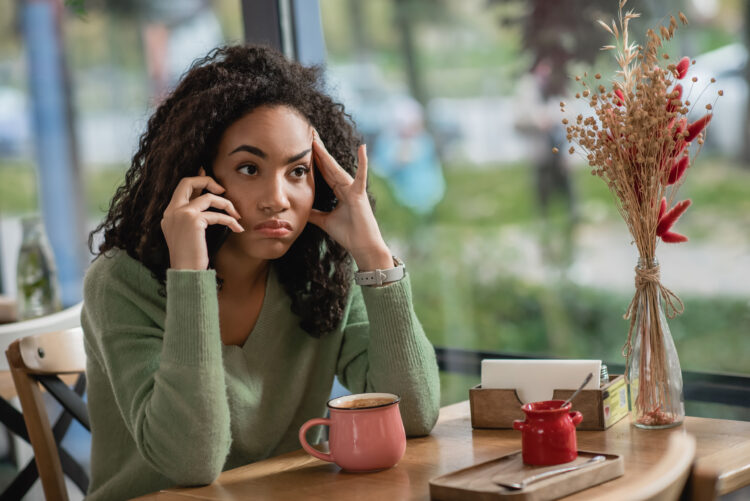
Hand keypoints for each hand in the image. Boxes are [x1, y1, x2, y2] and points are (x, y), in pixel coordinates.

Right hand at [161, 168, 243, 269]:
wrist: (186, 272)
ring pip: (208, 197)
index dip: (198, 180)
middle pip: (188, 181)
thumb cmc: (191, 257)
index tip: (213, 183)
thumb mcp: (189, 233)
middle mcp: (172, 211)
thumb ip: (195, 217)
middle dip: (207, 180)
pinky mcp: (193, 220)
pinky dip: (230, 221)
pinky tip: (237, 228)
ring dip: (226, 205)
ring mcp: (181, 214)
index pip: (182, 187)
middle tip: (223, 190)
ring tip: (236, 216)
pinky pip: (217, 214)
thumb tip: (210, 202)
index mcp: (169, 213)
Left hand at [308, 132, 392, 270]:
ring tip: (316, 138)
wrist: (362, 247)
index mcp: (339, 191)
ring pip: (336, 168)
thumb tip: (301, 209)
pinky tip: (362, 148)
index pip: (323, 172)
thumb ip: (315, 213)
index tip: (304, 145)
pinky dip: (363, 162)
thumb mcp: (325, 221)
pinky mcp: (359, 194)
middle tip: (307, 133)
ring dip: (326, 153)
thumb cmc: (349, 234)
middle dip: (317, 150)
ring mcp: (353, 189)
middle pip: (328, 165)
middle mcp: (346, 187)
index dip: (314, 159)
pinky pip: (360, 176)